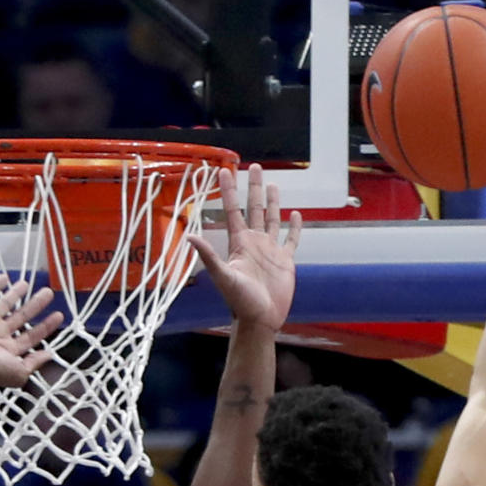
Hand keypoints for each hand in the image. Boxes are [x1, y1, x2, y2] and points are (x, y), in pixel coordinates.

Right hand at [0, 274, 63, 388]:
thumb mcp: (20, 372)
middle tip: (48, 293)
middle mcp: (0, 335)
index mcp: (11, 349)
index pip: (32, 335)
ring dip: (16, 294)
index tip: (59, 315)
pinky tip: (4, 278)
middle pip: (22, 316)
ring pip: (6, 304)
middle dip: (36, 305)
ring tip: (26, 283)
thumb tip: (49, 355)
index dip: (46, 325)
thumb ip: (35, 362)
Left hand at [189, 163, 301, 330]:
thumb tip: (190, 236)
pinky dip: (294, 227)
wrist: (260, 319)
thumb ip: (209, 257)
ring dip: (272, 202)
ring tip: (273, 184)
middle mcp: (254, 242)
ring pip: (272, 219)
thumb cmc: (240, 302)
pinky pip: (290, 239)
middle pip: (254, 208)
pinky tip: (295, 214)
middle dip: (253, 187)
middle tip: (254, 167)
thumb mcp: (223, 277)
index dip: (229, 190)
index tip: (224, 170)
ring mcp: (270, 250)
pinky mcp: (285, 261)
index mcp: (240, 243)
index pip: (233, 210)